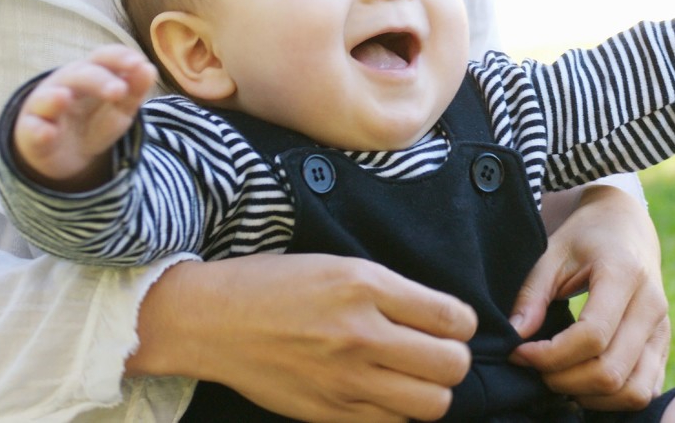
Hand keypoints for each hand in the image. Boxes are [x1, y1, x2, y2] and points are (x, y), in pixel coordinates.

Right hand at [12, 44, 155, 190]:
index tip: (137, 63)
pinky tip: (47, 132)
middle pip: (79, 76)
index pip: (103, 58)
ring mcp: (45, 107)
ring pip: (48, 98)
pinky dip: (38, 131)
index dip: (118, 57)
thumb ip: (134, 90)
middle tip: (118, 91)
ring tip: (64, 98)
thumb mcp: (120, 109)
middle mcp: (64, 84)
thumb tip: (149, 69)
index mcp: (90, 73)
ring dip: (55, 98)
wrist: (64, 154)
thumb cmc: (93, 121)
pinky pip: (32, 129)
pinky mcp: (31, 132)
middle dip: (99, 80)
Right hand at [129, 254, 477, 421]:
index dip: (463, 323)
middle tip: (436, 351)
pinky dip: (397, 411)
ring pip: (431, 404)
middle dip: (454, 359)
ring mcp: (344, 380)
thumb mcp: (338, 265)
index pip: (452, 317)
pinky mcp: (329, 413)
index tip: (452, 324)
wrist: (212, 320)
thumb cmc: (274, 284)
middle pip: (451, 366)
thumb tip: (443, 318)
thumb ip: (392, 291)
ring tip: (412, 375)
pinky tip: (382, 391)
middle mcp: (360, 334)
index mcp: (365, 286)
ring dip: (430, 390)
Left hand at [508, 185, 668, 410]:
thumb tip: (516, 336)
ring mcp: (663, 328)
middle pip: (611, 371)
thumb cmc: (586, 236)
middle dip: (564, 380)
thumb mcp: (552, 252)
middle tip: (535, 368)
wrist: (627, 225)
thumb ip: (532, 293)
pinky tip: (583, 382)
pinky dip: (613, 399)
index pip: (592, 335)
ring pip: (633, 391)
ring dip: (590, 396)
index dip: (551, 354)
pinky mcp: (665, 345)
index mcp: (624, 274)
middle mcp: (652, 305)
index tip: (520, 352)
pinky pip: (646, 391)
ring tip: (559, 378)